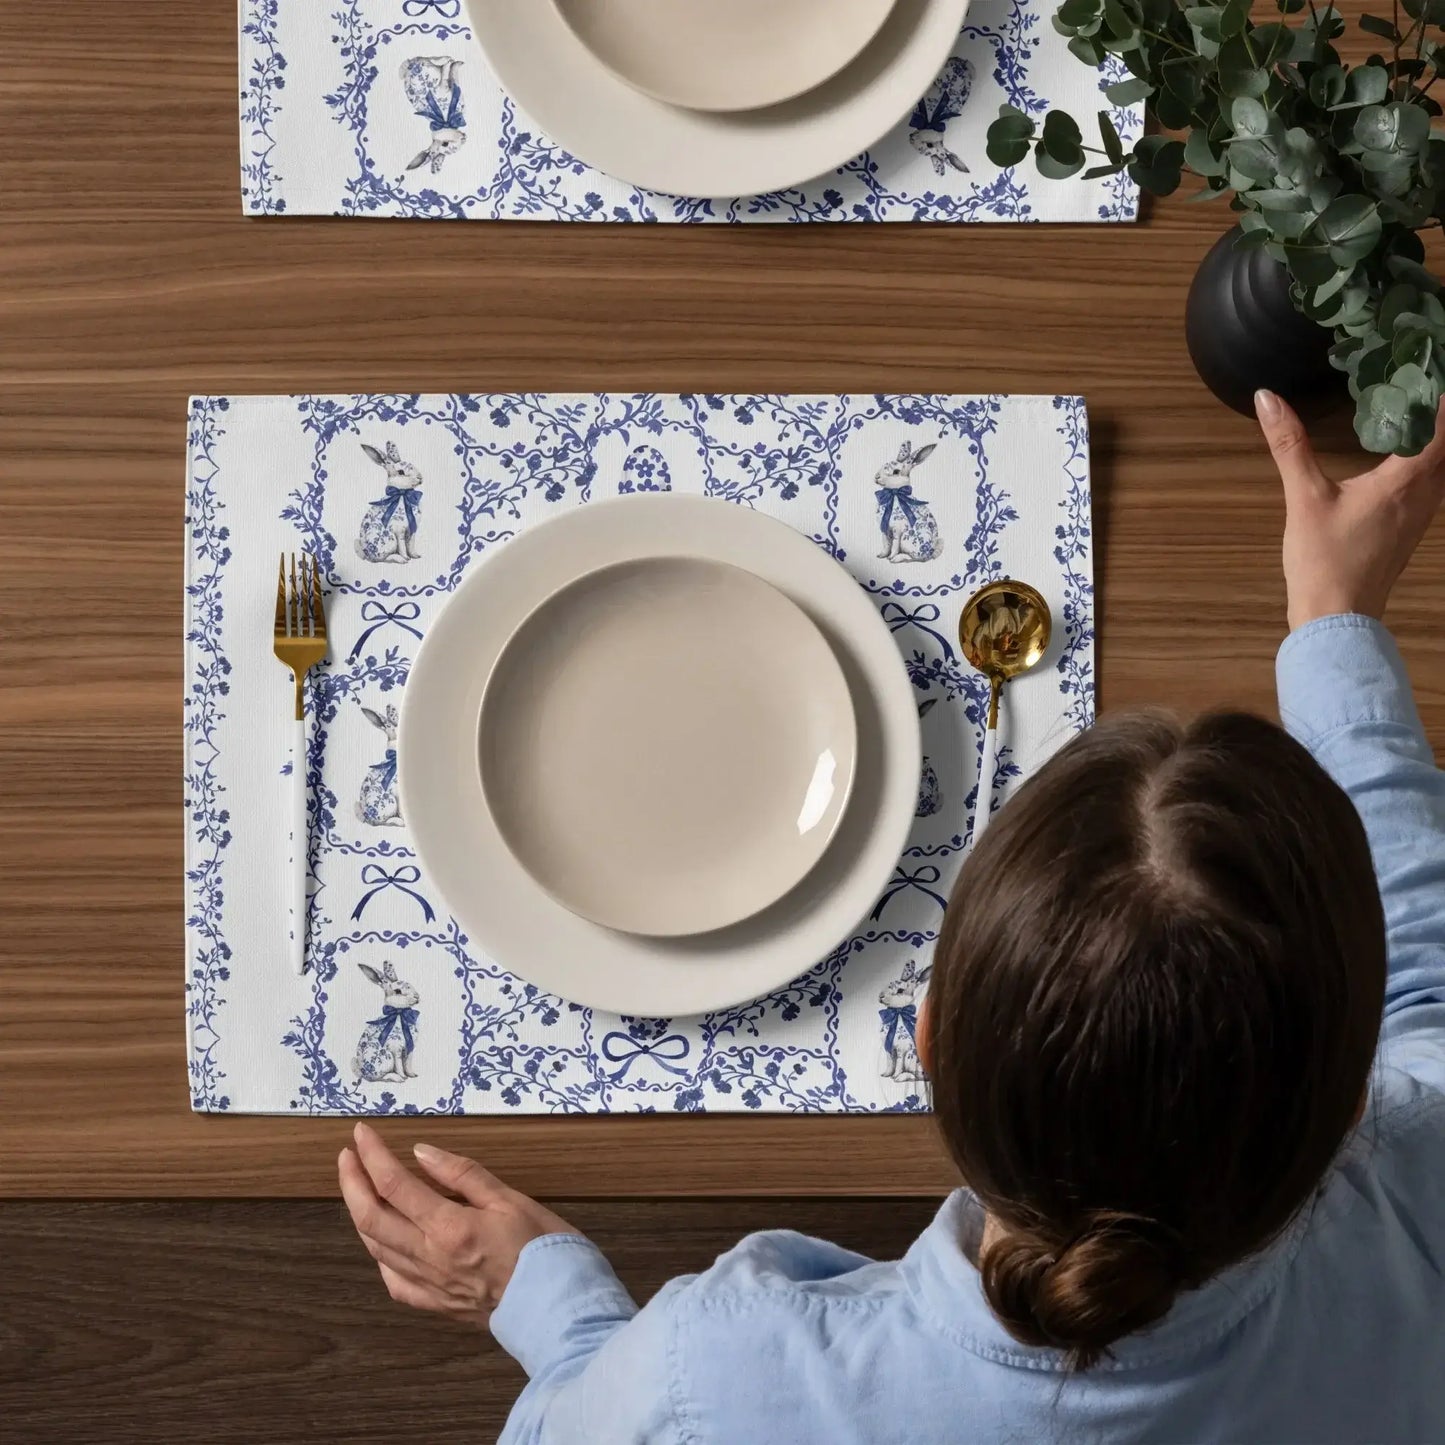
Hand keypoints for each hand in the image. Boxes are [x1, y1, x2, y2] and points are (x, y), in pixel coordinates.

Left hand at [338, 1122, 577, 1325]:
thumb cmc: (544, 1248)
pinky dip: (379, 1255)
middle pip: (371, 1217)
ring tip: (358, 1188)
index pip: (394, 1184)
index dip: (373, 1155)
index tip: (362, 1132)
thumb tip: (422, 1153)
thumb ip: (464, 1175)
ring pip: (376, 1248)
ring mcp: (428, 1285)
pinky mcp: (435, 1305)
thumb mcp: (511, 1198)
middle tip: (347, 1155)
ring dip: (360, 1214)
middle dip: (352, 1182)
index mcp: (449, 1227)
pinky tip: (381, 1241)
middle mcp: (429, 1257)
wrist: (560, 1309)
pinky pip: (393, 1281)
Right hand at [1255, 390, 1444, 630]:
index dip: (1440, 398)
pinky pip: (1434, 485)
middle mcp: (1425, 495)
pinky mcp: (1410, 531)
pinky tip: (1405, 459)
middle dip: (1440, 416)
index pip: (1442, 427)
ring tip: (1416, 413)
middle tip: (1419, 387)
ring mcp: (1422, 516)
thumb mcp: (1303, 498)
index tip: (1428, 370)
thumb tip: (1267, 397)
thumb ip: (1289, 445)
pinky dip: (1429, 463)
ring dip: (1437, 440)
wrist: (1336, 618)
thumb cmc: (1324, 559)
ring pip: (1444, 467)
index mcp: (1405, 481)